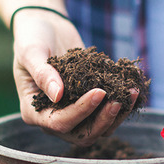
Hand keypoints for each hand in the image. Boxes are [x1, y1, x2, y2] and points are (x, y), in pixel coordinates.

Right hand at [12, 9, 137, 145]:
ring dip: (116, 116)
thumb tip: (57, 95)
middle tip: (118, 99)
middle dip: (102, 120)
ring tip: (131, 93)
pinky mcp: (88, 104)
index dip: (81, 111)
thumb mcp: (31, 52)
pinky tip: (132, 90)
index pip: (59, 122)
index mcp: (33, 111)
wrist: (46, 28)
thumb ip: (42, 73)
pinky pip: (106, 115)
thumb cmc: (32, 37)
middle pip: (82, 135)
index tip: (99, 91)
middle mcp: (52, 118)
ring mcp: (72, 114)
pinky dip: (121, 106)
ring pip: (98, 129)